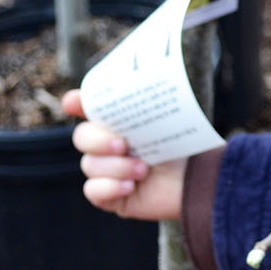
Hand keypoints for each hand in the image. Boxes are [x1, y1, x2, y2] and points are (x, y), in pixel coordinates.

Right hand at [65, 90, 185, 220]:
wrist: (197, 181)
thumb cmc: (183, 148)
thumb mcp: (167, 122)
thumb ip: (148, 105)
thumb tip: (143, 74)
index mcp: (118, 122)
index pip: (89, 108)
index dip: (77, 103)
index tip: (73, 102)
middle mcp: (107, 145)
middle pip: (82, 137)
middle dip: (98, 140)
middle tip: (123, 145)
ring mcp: (106, 171)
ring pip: (90, 166)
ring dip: (117, 168)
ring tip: (143, 170)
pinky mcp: (109, 196)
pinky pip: (93, 191)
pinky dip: (110, 188)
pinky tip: (130, 186)